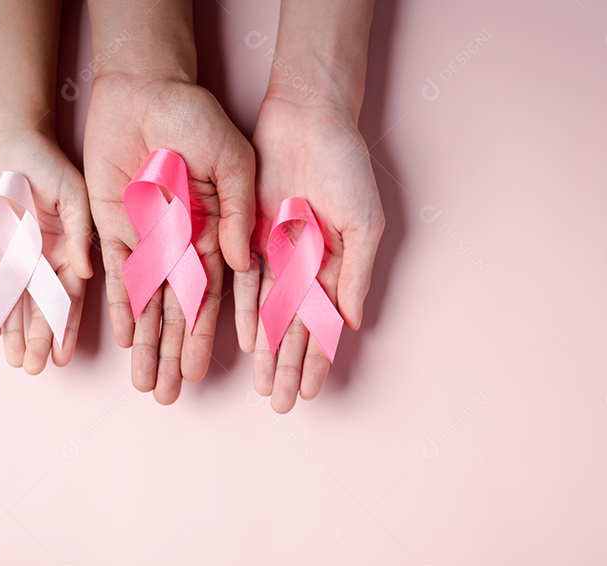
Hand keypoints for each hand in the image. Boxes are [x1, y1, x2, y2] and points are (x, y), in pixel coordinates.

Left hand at [0, 127, 92, 373]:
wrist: (9, 138)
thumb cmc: (48, 162)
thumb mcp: (74, 193)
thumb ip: (78, 233)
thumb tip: (85, 272)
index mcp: (69, 250)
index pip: (69, 298)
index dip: (67, 328)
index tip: (65, 355)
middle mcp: (42, 259)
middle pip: (42, 308)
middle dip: (40, 339)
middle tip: (36, 369)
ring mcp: (13, 255)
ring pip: (15, 303)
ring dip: (17, 332)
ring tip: (18, 363)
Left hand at [84, 74, 254, 403]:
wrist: (145, 84)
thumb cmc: (197, 115)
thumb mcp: (234, 159)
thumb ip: (237, 211)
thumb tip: (242, 264)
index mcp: (218, 232)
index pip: (219, 299)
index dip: (211, 338)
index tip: (212, 376)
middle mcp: (183, 244)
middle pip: (180, 312)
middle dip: (174, 354)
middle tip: (168, 397)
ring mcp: (148, 238)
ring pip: (148, 303)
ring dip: (147, 344)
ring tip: (146, 385)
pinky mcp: (114, 226)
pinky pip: (115, 276)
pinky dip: (119, 307)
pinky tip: (123, 341)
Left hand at [235, 95, 385, 412]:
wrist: (308, 121)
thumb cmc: (345, 167)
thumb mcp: (364, 222)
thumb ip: (356, 273)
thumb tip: (354, 323)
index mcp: (335, 264)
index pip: (324, 324)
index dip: (317, 359)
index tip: (309, 392)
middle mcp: (304, 265)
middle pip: (293, 328)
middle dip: (287, 367)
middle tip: (279, 404)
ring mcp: (275, 253)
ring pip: (267, 313)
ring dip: (266, 350)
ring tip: (261, 385)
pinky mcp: (247, 234)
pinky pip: (242, 282)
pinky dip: (242, 311)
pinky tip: (244, 341)